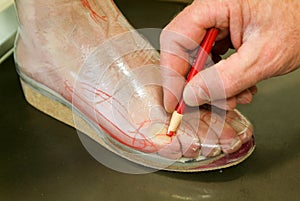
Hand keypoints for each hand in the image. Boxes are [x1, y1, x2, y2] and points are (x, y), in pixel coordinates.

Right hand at [160, 0, 299, 111]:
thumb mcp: (264, 56)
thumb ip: (226, 79)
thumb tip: (193, 94)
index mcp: (216, 4)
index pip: (176, 40)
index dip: (172, 74)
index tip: (174, 102)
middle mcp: (212, 11)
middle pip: (184, 53)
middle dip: (197, 84)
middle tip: (204, 105)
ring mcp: (218, 23)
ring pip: (198, 61)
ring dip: (213, 86)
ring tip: (234, 97)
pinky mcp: (225, 34)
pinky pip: (212, 61)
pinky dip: (222, 79)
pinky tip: (238, 88)